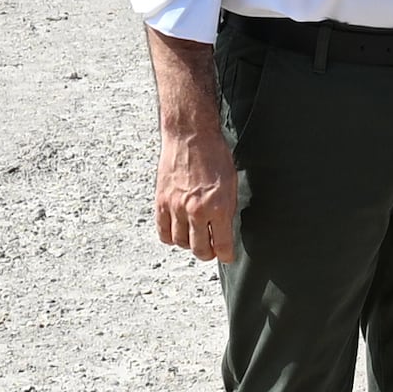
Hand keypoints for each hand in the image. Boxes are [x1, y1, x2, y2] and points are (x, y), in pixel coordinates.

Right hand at [153, 124, 236, 262]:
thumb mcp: (231, 183)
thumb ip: (227, 209)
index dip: (226, 255)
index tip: (226, 255)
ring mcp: (176, 207)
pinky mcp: (161, 202)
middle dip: (208, 253)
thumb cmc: (215, 154)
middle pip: (200, 249)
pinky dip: (170, 236)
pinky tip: (178, 230)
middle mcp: (196, 211)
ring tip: (195, 237)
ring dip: (189, 244)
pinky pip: (163, 231)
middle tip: (211, 249)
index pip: (223, 245)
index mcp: (219, 207)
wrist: (190, 135)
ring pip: (181, 243)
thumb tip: (225, 230)